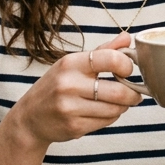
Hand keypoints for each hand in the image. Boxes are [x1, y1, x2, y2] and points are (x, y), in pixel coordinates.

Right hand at [13, 32, 141, 148]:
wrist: (30, 117)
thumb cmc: (55, 87)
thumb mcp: (73, 64)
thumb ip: (103, 51)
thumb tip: (128, 37)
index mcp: (70, 63)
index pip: (110, 59)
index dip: (127, 65)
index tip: (128, 70)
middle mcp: (69, 84)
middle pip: (118, 91)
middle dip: (132, 93)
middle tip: (134, 93)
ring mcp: (70, 107)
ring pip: (115, 109)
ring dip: (123, 106)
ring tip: (119, 102)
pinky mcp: (74, 127)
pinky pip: (107, 122)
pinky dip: (112, 117)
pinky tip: (104, 112)